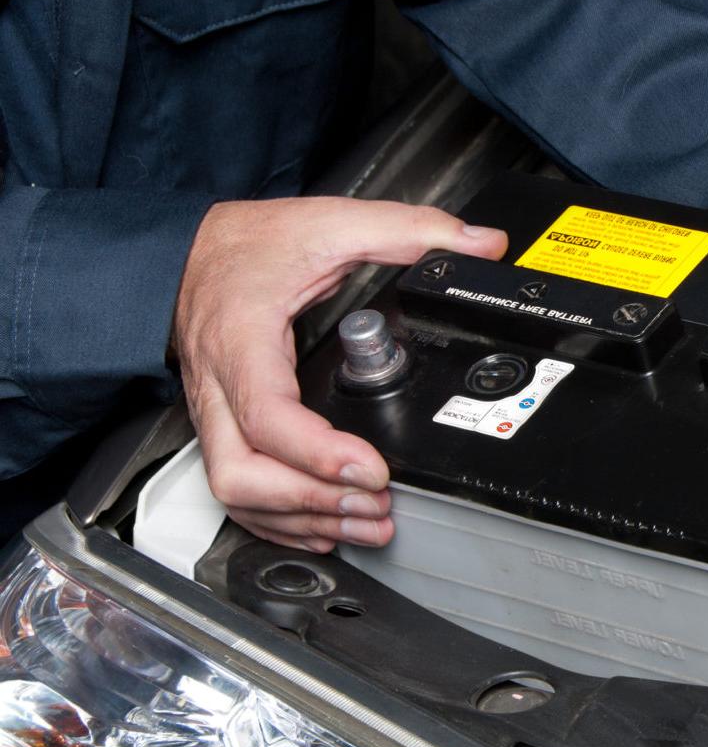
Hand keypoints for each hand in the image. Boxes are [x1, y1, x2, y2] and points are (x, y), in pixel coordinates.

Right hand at [174, 197, 507, 551]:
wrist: (187, 250)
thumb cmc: (249, 244)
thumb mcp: (331, 222)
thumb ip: (409, 229)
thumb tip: (480, 244)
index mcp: (243, 342)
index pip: (268, 417)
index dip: (320, 455)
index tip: (373, 468)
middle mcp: (219, 388)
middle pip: (242, 475)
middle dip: (312, 503)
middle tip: (376, 504)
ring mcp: (214, 414)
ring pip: (236, 492)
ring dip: (302, 519)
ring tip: (366, 522)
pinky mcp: (220, 428)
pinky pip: (237, 490)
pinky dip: (280, 519)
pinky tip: (325, 524)